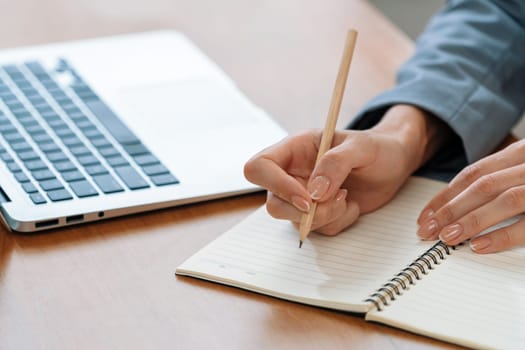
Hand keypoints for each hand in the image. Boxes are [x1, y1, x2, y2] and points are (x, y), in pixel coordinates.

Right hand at [245, 105, 440, 234]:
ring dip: (326, 216)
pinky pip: (318, 230)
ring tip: (347, 197)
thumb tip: (314, 193)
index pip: (259, 167)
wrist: (393, 163)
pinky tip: (351, 205)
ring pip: (295, 221)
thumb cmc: (376, 147)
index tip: (307, 197)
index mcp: (294, 149)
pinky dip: (338, 222)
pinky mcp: (317, 214)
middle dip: (305, 211)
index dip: (275, 185)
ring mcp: (302, 197)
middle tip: (336, 199)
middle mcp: (292, 174)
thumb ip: (335, 163)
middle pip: (273, 203)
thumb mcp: (360, 146)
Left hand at [417, 139, 524, 252]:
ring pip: (503, 200)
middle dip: (450, 209)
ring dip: (470, 220)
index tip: (425, 215)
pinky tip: (479, 245)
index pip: (474, 173)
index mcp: (520, 154)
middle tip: (427, 230)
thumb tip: (464, 203)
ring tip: (446, 237)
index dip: (445, 195)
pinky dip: (502, 234)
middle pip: (482, 186)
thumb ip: (503, 177)